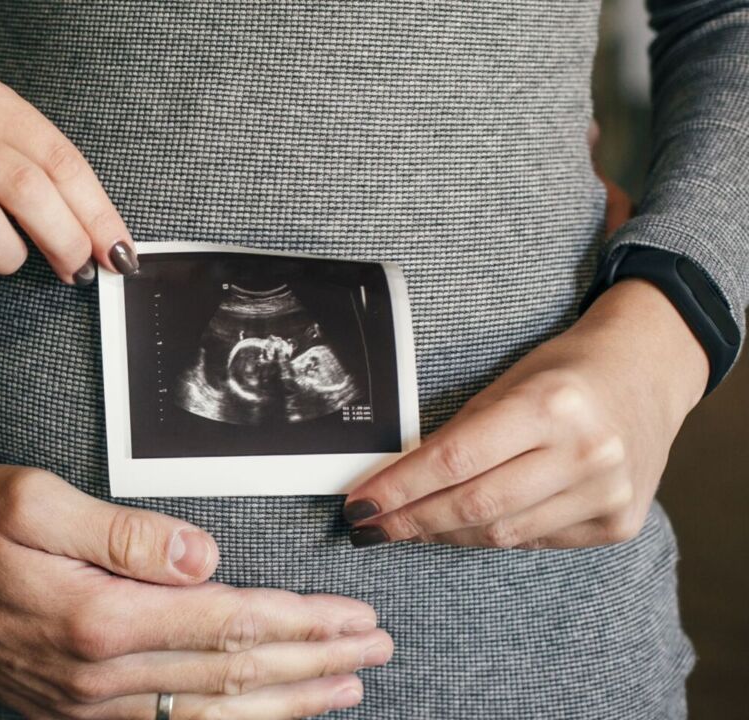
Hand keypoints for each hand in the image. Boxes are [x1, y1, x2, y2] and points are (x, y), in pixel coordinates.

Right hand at [0, 465, 392, 718]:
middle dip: (314, 663)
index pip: (229, 623)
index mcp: (99, 616)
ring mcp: (85, 703)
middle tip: (376, 651)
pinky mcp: (72, 711)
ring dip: (285, 703)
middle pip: (233, 675)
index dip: (301, 621)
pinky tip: (259, 717)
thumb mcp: (32, 500)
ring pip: (209, 714)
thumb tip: (205, 555)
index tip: (355, 616)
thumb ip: (125, 533)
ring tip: (343, 691)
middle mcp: (99, 673)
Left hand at [341, 280, 707, 548]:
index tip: (360, 505)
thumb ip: (458, 435)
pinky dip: (496, 534)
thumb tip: (395, 482)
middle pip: (474, 505)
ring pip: (501, 533)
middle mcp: (585, 453)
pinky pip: (536, 541)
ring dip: (446, 534)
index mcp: (550, 405)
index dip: (398, 488)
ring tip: (411, 528)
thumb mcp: (508, 385)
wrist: (647, 375)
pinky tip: (470, 526)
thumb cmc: (567, 374)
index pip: (453, 460)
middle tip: (373, 527)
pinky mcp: (619, 523)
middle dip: (412, 520)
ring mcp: (607, 493)